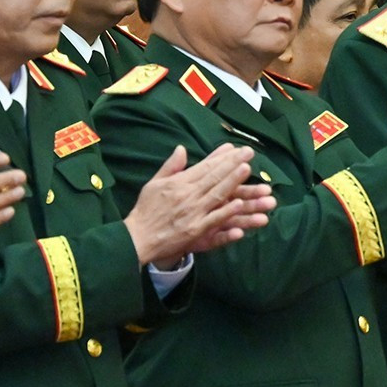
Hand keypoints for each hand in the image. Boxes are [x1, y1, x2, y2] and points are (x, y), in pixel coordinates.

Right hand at [125, 144, 276, 266]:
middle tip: (249, 153)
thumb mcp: (154, 183)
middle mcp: (188, 195)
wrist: (138, 238)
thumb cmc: (146, 211)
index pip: (205, 167)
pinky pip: (214, 220)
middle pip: (214, 177)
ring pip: (217, 195)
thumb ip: (170, 166)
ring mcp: (193, 213)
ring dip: (233, 182)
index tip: (237, 148)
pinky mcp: (195, 230)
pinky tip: (240, 204)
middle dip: (233, 164)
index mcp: (179, 183)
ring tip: (247, 170)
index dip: (222, 157)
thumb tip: (182, 148)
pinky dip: (226, 212)